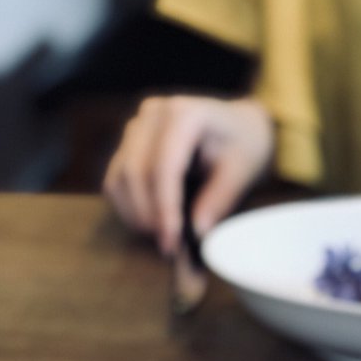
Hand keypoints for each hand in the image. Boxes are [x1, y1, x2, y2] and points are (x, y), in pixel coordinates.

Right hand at [103, 95, 274, 254]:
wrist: (239, 126)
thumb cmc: (244, 146)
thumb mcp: (242, 172)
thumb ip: (219, 199)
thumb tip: (196, 232)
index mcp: (185, 114)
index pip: (164, 166)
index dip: (164, 207)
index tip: (172, 241)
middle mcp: (153, 114)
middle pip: (135, 171)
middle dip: (148, 215)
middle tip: (168, 246)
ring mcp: (137, 126)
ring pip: (119, 176)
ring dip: (135, 214)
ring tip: (161, 237)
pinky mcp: (129, 142)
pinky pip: (116, 178)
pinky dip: (128, 206)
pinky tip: (150, 224)